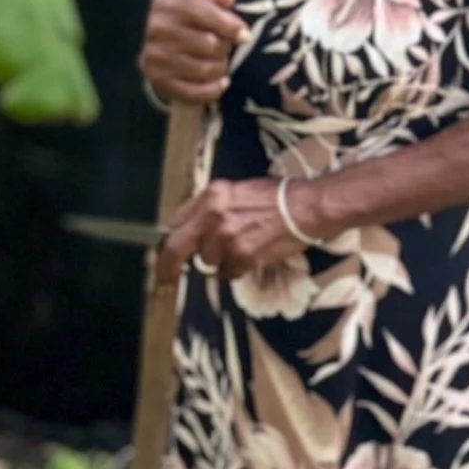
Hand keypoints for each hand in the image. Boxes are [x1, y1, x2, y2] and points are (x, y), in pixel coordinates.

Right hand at [140, 0, 242, 104]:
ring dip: (220, 68)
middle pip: (207, 43)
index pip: (200, 11)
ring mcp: (155, 57)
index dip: (227, 24)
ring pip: (205, 69)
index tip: (244, 35)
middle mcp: (156, 30)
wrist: (159, 53)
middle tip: (226, 49)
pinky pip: (196, 92)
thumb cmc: (187, 25)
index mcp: (165, 5)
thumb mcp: (197, 4)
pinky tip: (222, 83)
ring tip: (221, 63)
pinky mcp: (158, 81)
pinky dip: (214, 89)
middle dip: (224, 48)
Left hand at [162, 178, 308, 280]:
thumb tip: (194, 229)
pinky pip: (228, 273)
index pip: (176, 220)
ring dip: (220, 261)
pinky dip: (237, 270)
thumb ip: (213, 208)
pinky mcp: (242, 255)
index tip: (162, 252)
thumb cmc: (278, 197)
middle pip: (177, 246)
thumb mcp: (238, 191)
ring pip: (207, 262)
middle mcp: (214, 214)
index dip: (169, 240)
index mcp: (212, 195)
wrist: (306, 207)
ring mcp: (226, 236)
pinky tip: (252, 256)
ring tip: (243, 247)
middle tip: (164, 277)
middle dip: (167, 265)